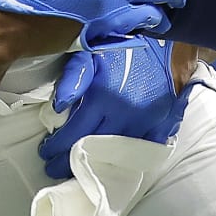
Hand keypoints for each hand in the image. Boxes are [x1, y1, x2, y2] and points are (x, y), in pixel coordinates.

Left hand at [39, 37, 188, 179]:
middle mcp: (123, 115)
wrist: (169, 45)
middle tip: (54, 168)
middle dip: (68, 161)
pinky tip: (111, 163)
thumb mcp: (92, 53)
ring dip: (94, 163)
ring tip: (78, 170)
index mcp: (103, 97)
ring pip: (114, 154)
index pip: (74, 132)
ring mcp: (144, 124)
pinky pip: (140, 152)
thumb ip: (72, 77)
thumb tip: (56, 107)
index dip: (57, 146)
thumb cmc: (125, 47)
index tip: (46, 153)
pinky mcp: (161, 127)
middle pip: (91, 148)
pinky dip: (124, 159)